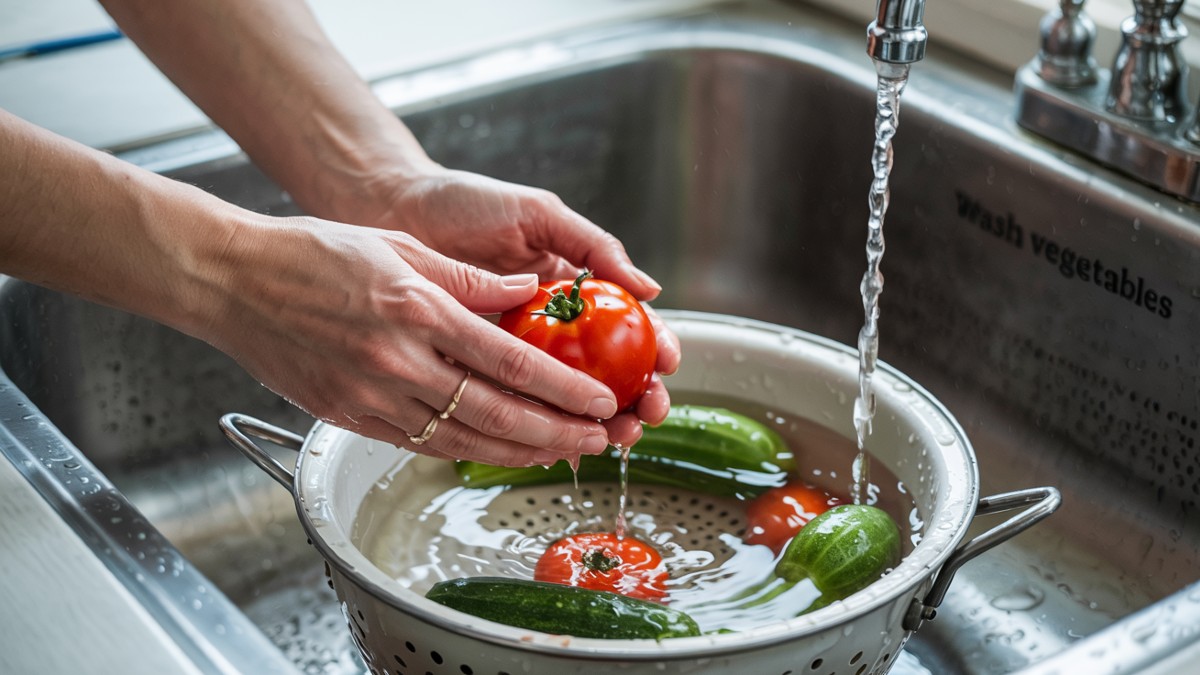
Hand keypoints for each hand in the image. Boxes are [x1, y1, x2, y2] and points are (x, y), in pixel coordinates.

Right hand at [207, 215, 629, 466]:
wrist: (233, 282)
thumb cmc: (312, 254)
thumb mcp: (399, 247)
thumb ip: (467, 278)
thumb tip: (525, 289)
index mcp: (417, 310)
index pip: (509, 362)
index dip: (562, 388)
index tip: (598, 400)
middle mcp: (398, 360)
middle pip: (496, 412)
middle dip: (556, 432)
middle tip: (597, 440)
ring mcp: (371, 394)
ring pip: (462, 439)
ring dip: (519, 452)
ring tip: (561, 454)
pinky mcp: (349, 415)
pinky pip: (419, 443)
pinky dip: (466, 453)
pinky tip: (497, 453)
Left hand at [346, 167, 682, 440]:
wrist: (393, 209)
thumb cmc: (463, 202)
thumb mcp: (538, 215)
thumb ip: (592, 246)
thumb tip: (649, 288)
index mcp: (572, 286)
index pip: (627, 323)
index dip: (654, 346)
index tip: (667, 364)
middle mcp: (550, 325)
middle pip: (609, 371)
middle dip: (637, 397)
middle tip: (647, 413)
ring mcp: (515, 352)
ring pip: (567, 398)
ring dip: (599, 421)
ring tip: (617, 435)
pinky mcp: (476, 371)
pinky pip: (513, 407)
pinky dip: (541, 428)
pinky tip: (560, 443)